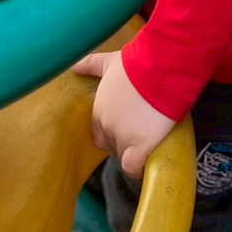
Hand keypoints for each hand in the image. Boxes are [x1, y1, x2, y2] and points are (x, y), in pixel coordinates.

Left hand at [72, 50, 175, 178]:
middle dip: (123, 142)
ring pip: (122, 157)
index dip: (112, 132)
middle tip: (139, 132)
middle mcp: (106, 126)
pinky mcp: (140, 145)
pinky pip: (132, 167)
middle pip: (111, 145)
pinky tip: (146, 164)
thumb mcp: (110, 62)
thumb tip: (73, 67)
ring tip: (147, 146)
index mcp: (99, 109)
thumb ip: (90, 64)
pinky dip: (138, 169)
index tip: (126, 126)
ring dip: (133, 154)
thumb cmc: (135, 64)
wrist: (158, 69)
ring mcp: (123, 137)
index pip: (98, 132)